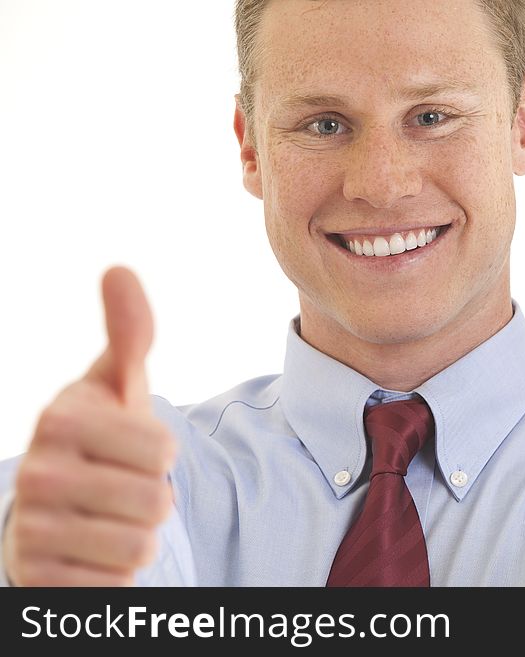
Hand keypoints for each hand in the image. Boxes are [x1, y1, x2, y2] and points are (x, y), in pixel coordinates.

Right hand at [2, 267, 176, 585]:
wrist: (55, 508)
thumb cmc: (99, 439)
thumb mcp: (116, 384)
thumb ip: (128, 333)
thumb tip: (119, 268)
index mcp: (60, 417)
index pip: (163, 448)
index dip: (163, 452)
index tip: (135, 448)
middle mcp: (37, 471)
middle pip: (155, 500)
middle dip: (153, 497)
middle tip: (124, 487)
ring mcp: (32, 529)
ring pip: (140, 546)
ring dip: (140, 535)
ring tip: (111, 518)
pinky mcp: (37, 579)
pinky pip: (117, 585)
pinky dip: (119, 573)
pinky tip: (94, 553)